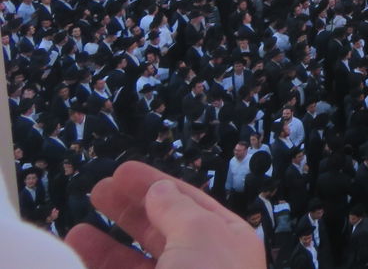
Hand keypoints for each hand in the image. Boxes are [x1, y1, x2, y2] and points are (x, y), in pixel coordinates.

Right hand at [67, 162, 265, 268]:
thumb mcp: (201, 235)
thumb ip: (177, 209)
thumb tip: (160, 189)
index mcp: (228, 242)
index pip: (190, 204)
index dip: (156, 185)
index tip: (123, 171)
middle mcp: (202, 268)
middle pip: (160, 231)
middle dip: (128, 210)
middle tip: (97, 191)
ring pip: (135, 265)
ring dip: (105, 247)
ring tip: (76, 231)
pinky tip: (78, 260)